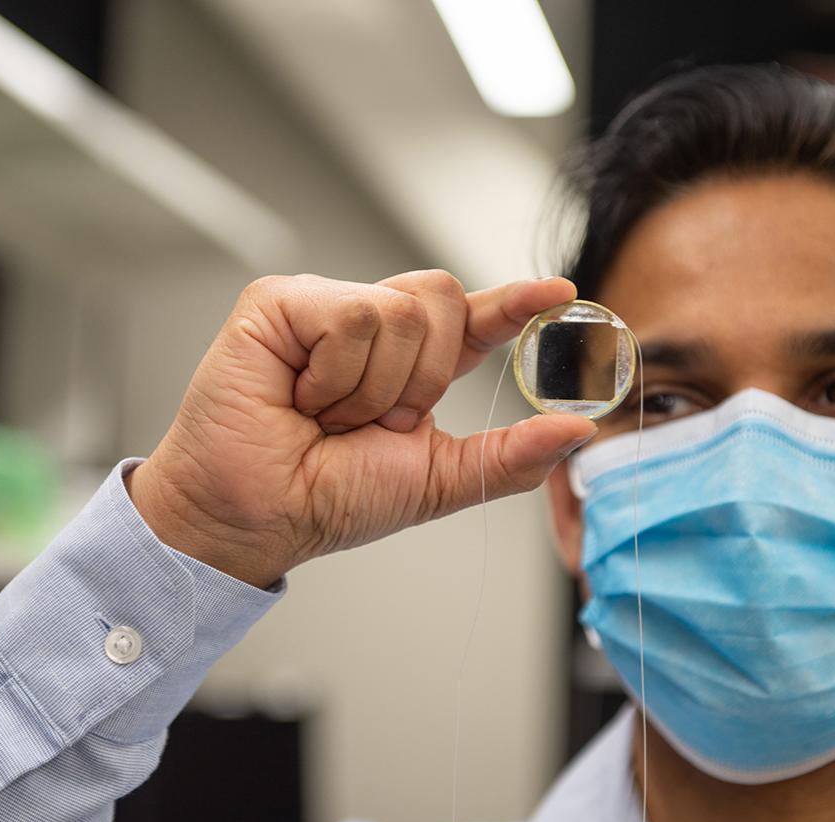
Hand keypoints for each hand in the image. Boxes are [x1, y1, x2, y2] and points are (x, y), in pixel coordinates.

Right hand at [127, 270, 596, 587]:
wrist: (257, 516)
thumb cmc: (327, 498)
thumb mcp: (435, 479)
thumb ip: (508, 455)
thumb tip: (577, 430)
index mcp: (408, 363)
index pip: (473, 320)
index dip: (514, 303)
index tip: (559, 292)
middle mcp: (368, 327)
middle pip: (442, 301)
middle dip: (420, 379)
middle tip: (370, 421)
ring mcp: (324, 307)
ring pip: (400, 312)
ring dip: (372, 388)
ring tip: (325, 414)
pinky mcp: (280, 301)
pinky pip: (350, 314)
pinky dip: (335, 374)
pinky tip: (299, 395)